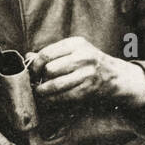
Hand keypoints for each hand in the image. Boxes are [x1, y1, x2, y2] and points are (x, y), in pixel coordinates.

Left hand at [28, 36, 144, 109]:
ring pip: (54, 84)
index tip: (32, 72)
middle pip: (49, 69)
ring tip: (40, 92)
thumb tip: (28, 56)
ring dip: (43, 91)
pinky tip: (48, 100)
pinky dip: (52, 100)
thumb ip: (52, 53)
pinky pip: (63, 96)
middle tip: (37, 83)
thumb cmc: (90, 62)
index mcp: (76, 44)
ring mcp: (87, 73)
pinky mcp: (88, 89)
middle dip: (39, 78)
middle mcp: (82, 56)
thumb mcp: (74, 51)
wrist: (116, 76)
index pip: (46, 53)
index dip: (35, 65)